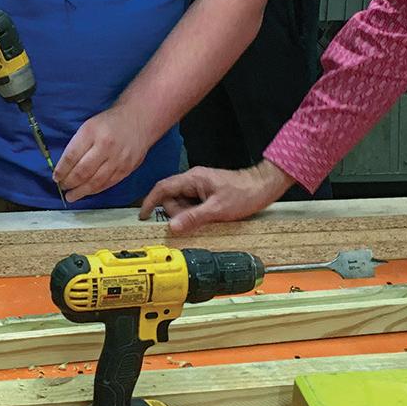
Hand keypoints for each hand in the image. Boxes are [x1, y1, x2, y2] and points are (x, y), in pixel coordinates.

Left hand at [55, 107, 147, 201]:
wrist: (139, 120)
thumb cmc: (110, 122)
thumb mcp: (89, 125)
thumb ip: (78, 144)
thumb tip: (64, 167)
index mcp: (92, 132)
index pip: (72, 156)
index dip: (62, 170)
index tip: (56, 177)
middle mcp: (105, 146)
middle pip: (83, 171)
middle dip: (69, 183)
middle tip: (62, 187)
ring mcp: (118, 159)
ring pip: (95, 181)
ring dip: (81, 191)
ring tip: (71, 196)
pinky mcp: (127, 168)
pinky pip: (108, 183)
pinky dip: (95, 190)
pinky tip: (87, 192)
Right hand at [139, 160, 293, 232]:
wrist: (262, 187)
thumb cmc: (244, 193)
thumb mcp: (217, 210)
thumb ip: (193, 218)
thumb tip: (172, 226)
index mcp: (192, 179)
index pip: (163, 188)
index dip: (151, 201)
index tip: (144, 215)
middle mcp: (193, 180)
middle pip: (171, 198)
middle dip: (177, 213)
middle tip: (194, 220)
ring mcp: (200, 186)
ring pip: (182, 203)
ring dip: (188, 214)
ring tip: (207, 217)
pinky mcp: (206, 193)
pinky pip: (192, 204)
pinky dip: (195, 213)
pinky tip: (208, 216)